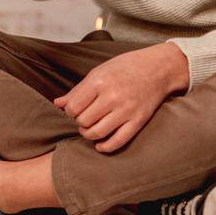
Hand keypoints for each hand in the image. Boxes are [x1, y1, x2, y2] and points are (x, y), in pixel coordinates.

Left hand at [53, 43, 189, 153]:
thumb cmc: (125, 67)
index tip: (74, 109)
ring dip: (88, 134)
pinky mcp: (138, 121)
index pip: (73, 108)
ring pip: (97, 133)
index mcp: (99, 82)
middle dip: (79, 121)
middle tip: (83, 117)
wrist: (158, 68)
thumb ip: (78, 90)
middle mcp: (112, 97)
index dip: (69, 111)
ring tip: (89, 128)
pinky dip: (105, 147)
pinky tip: (99, 145)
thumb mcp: (98, 72)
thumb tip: (57, 104)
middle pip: (83, 121)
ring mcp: (126, 111)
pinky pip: (118, 141)